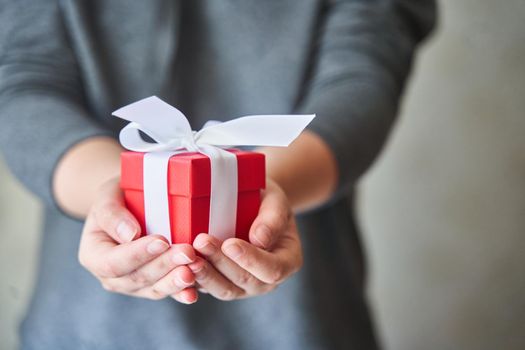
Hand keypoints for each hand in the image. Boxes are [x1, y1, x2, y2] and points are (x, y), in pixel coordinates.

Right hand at [78, 178, 198, 303]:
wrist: (132, 204)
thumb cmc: (119, 196)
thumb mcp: (108, 196)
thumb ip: (112, 214)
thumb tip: (130, 235)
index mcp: (94, 255)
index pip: (114, 262)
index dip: (138, 254)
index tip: (162, 241)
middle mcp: (111, 277)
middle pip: (137, 278)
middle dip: (164, 266)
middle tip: (188, 253)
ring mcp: (133, 285)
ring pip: (154, 289)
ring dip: (175, 282)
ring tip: (194, 271)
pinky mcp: (154, 286)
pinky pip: (168, 292)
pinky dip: (181, 292)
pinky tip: (194, 292)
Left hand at [189, 178, 302, 299]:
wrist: (251, 203)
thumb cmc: (266, 199)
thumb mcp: (276, 201)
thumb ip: (272, 219)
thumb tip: (259, 239)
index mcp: (287, 261)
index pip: (272, 270)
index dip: (251, 260)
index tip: (230, 244)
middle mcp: (266, 280)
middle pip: (245, 282)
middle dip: (221, 263)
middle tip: (202, 241)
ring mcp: (244, 286)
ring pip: (224, 290)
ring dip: (204, 274)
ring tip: (188, 256)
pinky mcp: (222, 283)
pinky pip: (207, 288)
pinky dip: (193, 279)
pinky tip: (179, 265)